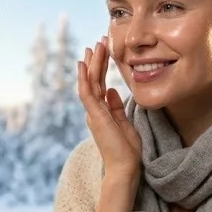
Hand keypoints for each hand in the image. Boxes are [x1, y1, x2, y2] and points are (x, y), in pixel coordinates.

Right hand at [77, 36, 140, 177]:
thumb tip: (113, 91)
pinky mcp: (95, 116)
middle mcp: (95, 111)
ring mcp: (93, 113)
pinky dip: (84, 78)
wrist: (125, 168)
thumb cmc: (127, 151)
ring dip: (91, 64)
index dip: (101, 68)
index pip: (100, 85)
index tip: (103, 52)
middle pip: (93, 81)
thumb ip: (117, 107)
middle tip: (97, 42)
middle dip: (95, 61)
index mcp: (102, 113)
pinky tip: (84, 65)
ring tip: (94, 46)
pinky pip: (87, 93)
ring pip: (89, 83)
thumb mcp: (125, 123)